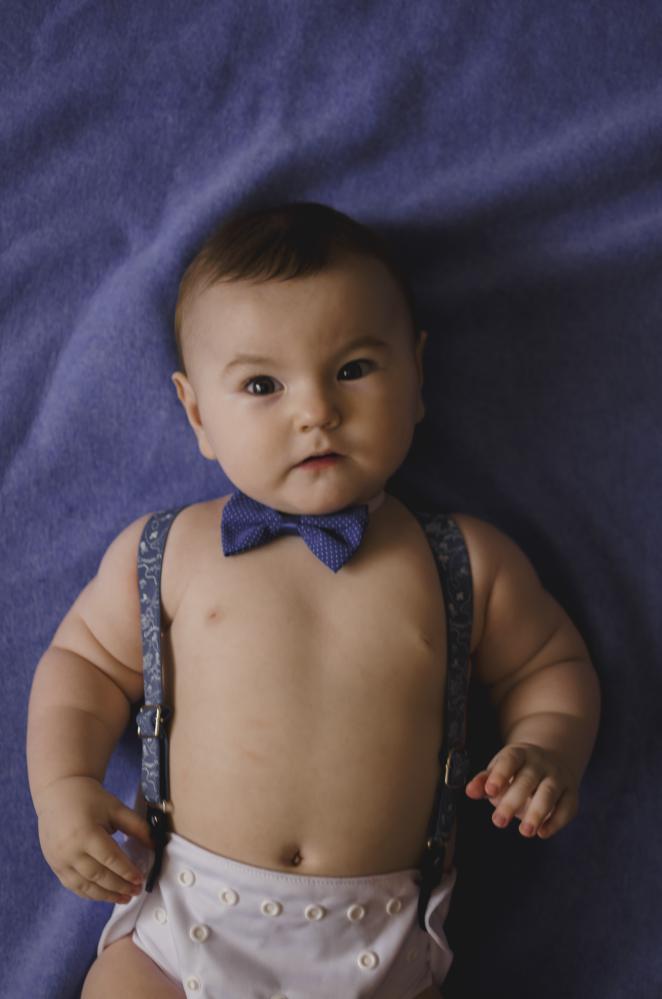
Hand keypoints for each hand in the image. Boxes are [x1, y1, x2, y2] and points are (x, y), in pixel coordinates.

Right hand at [35, 775, 153, 903]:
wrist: (59, 793)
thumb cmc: (91, 799)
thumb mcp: (116, 808)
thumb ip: (136, 827)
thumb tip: (155, 845)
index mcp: (86, 833)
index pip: (110, 859)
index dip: (127, 871)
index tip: (140, 879)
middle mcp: (70, 850)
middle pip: (98, 876)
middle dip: (119, 886)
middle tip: (136, 891)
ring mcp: (59, 860)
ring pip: (85, 886)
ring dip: (106, 896)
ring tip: (124, 898)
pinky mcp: (54, 865)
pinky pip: (73, 886)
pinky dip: (90, 894)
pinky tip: (104, 895)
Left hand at [465, 742, 578, 838]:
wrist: (552, 758)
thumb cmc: (516, 770)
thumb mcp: (499, 770)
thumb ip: (484, 781)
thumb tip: (469, 791)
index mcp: (519, 754)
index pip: (510, 760)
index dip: (500, 774)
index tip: (489, 791)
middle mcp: (541, 763)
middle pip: (528, 779)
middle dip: (513, 801)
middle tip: (498, 822)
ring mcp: (558, 777)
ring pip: (549, 792)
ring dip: (537, 812)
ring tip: (525, 831)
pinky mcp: (571, 793)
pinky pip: (567, 807)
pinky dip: (556, 821)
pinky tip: (542, 833)